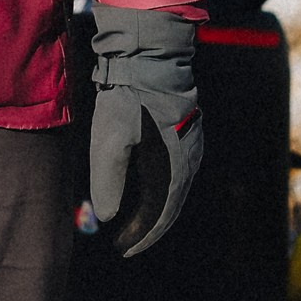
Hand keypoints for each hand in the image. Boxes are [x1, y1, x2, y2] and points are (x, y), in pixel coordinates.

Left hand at [88, 2, 202, 256]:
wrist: (151, 50)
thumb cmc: (127, 94)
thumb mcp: (109, 138)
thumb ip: (108, 181)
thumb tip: (108, 216)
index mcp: (174, 167)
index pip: (160, 216)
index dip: (141, 237)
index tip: (121, 250)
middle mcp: (190, 159)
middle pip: (170, 206)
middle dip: (146, 227)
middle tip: (123, 242)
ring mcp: (192, 143)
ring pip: (174, 189)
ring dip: (154, 208)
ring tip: (132, 222)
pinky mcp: (186, 129)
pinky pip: (176, 170)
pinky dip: (160, 188)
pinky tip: (144, 187)